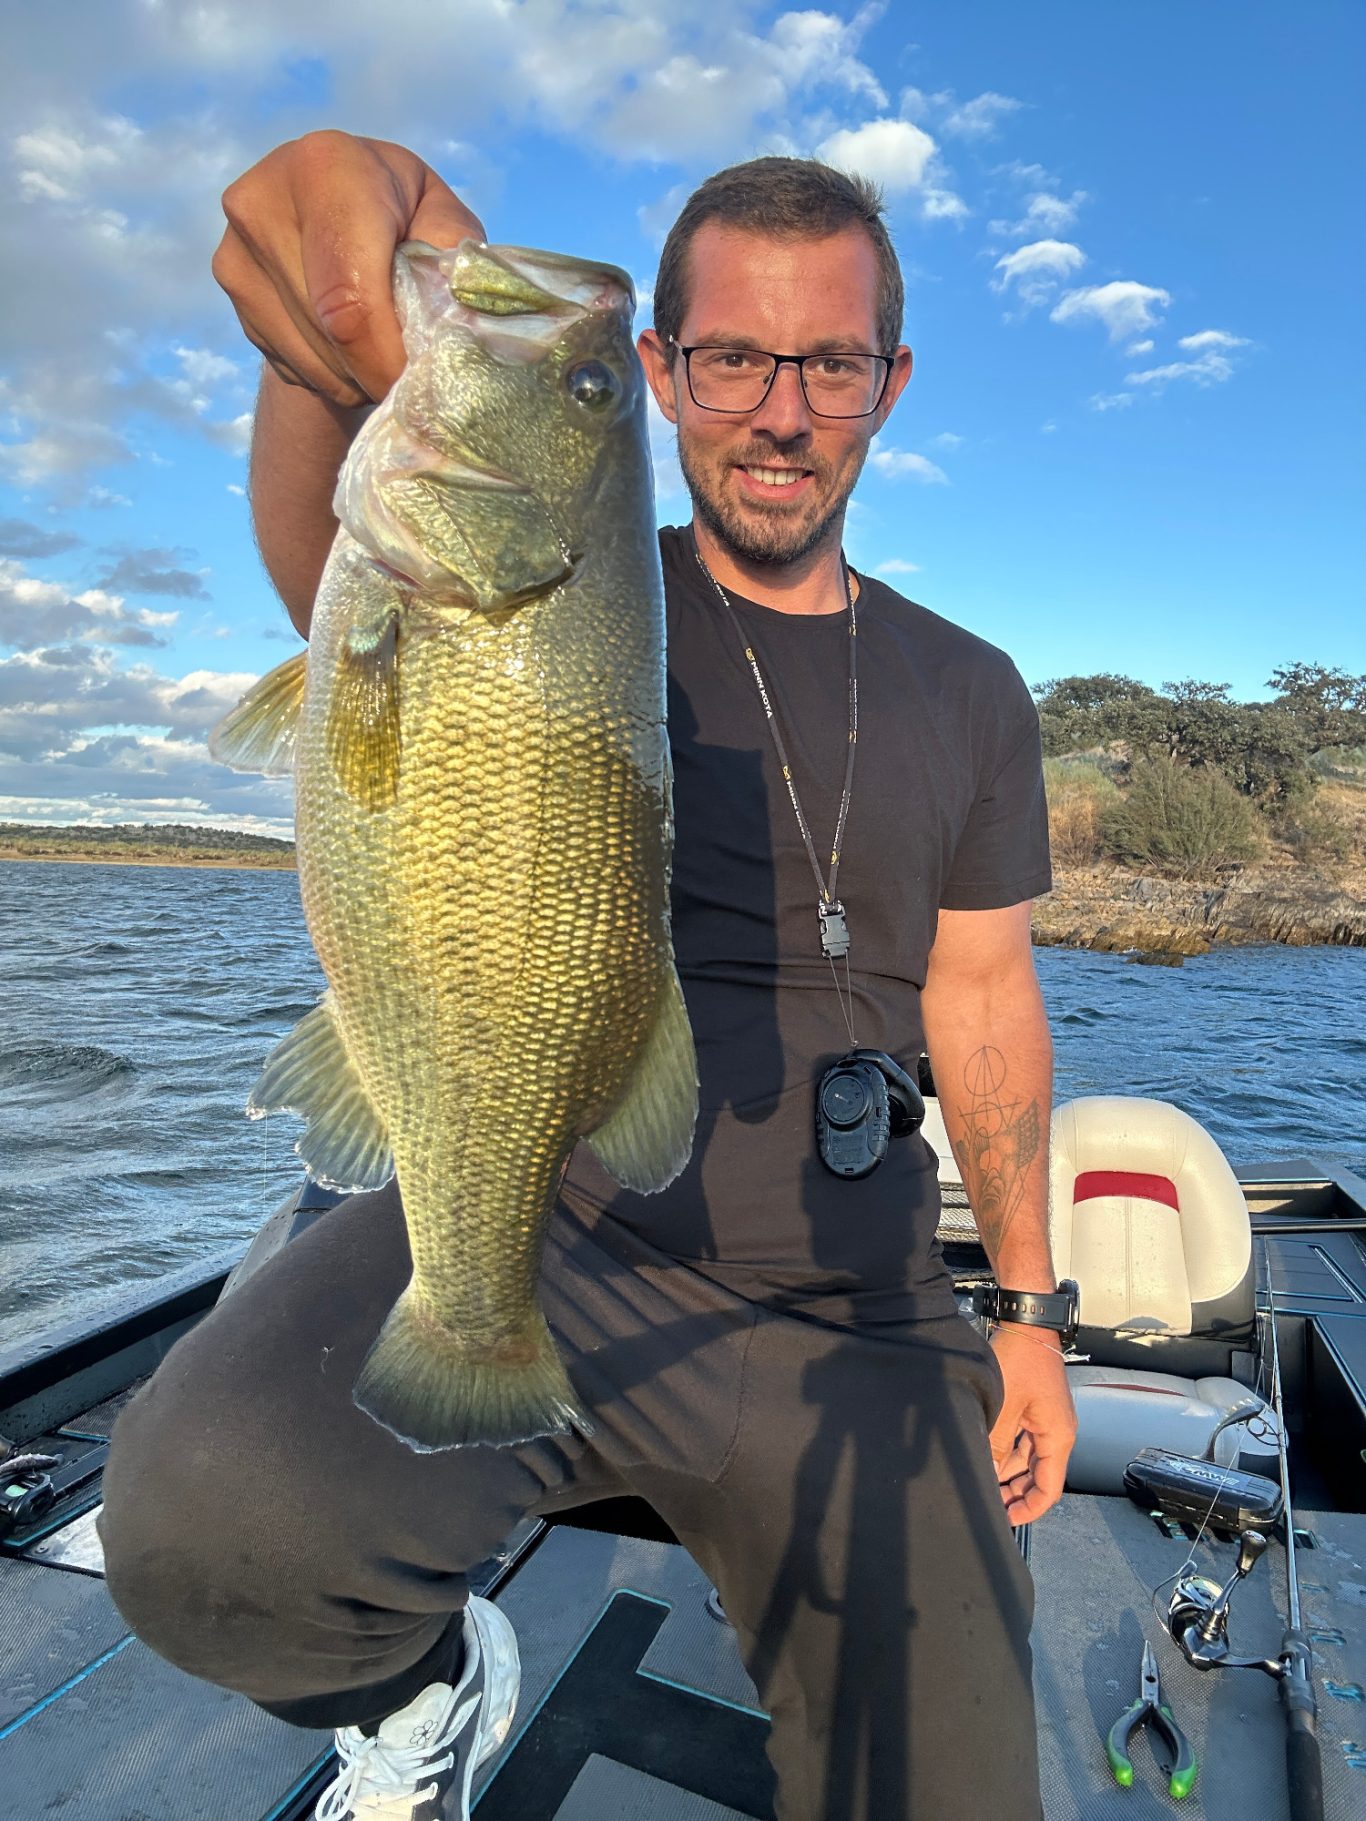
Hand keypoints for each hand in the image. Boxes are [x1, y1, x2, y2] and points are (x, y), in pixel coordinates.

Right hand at [212, 130, 485, 406]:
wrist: (331, 202)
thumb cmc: (405, 212)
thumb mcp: (442, 219)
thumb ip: (454, 262)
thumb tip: (452, 321)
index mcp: (327, 168)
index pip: (349, 298)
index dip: (386, 357)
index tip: (417, 379)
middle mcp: (264, 201)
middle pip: (329, 334)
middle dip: (379, 370)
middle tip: (412, 371)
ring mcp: (236, 248)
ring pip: (311, 360)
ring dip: (358, 378)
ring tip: (382, 348)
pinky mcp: (229, 288)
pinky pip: (291, 364)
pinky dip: (332, 375)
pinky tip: (347, 344)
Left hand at [988, 1325, 1076, 1525]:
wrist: (1027, 1324)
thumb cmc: (1022, 1359)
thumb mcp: (1005, 1407)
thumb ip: (998, 1444)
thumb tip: (991, 1474)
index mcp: (1058, 1436)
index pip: (1049, 1487)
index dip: (1029, 1508)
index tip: (1009, 1519)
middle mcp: (1057, 1431)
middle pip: (1039, 1475)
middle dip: (1016, 1493)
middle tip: (992, 1504)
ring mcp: (1046, 1419)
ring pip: (1029, 1458)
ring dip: (1010, 1473)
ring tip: (987, 1483)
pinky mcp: (1035, 1408)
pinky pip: (1024, 1440)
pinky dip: (1009, 1453)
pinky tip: (990, 1457)